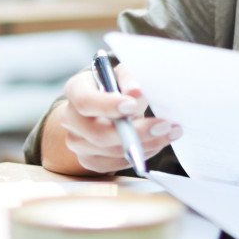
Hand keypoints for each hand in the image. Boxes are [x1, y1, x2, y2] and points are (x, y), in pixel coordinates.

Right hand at [55, 63, 181, 173]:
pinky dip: (138, 155)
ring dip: (145, 144)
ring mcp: (77, 142)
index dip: (108, 105)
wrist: (104, 107)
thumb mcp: (122, 74)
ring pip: (110, 151)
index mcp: (75, 90)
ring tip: (168, 133)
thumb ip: (128, 79)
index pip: (85, 101)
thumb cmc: (115, 86)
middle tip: (165, 125)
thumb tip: (135, 93)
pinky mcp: (88, 160)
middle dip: (136, 131)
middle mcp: (70, 118)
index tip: (133, 105)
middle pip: (98, 133)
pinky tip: (155, 144)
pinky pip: (114, 164)